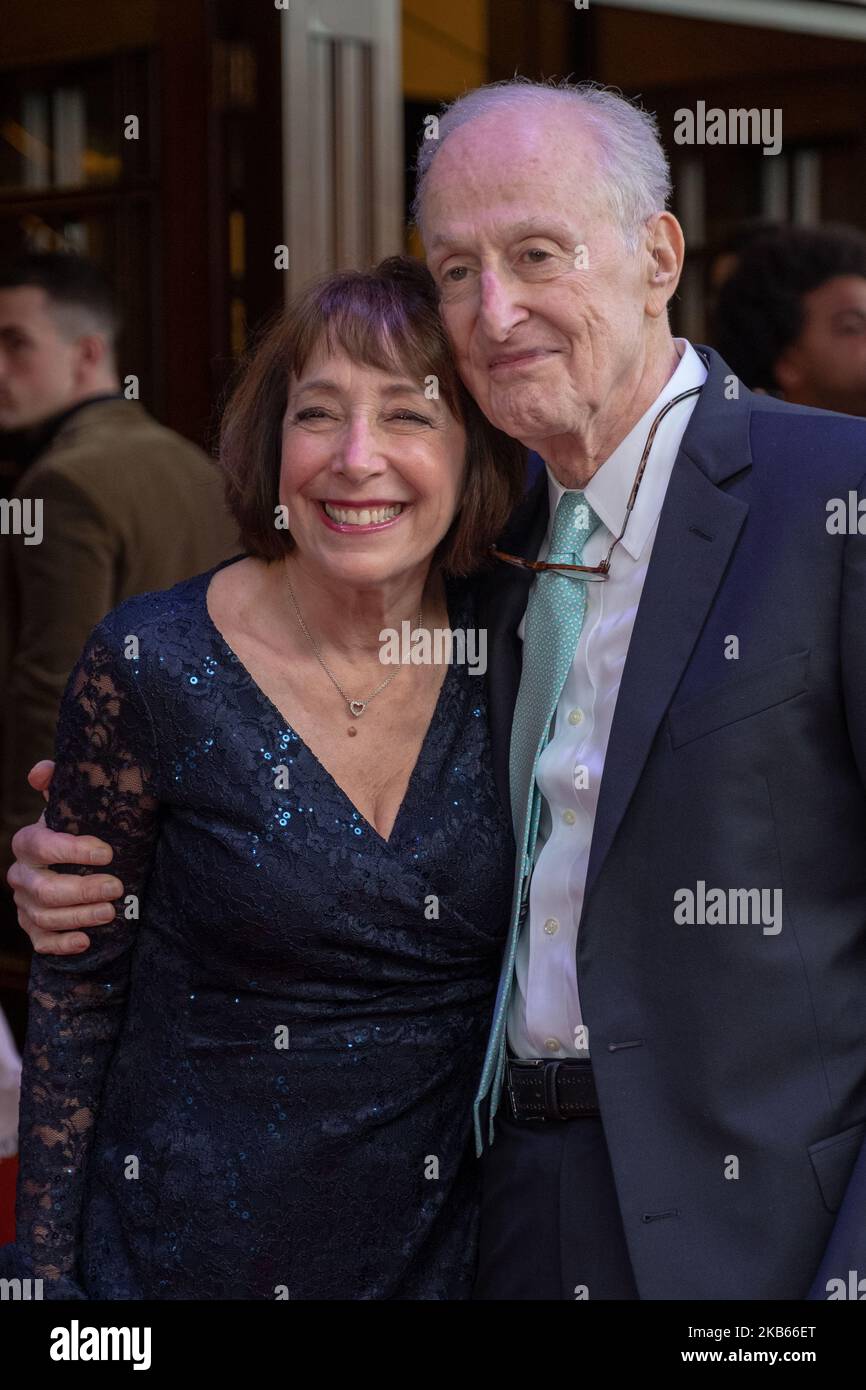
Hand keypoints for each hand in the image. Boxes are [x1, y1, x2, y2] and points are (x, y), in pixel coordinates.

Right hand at [6, 760, 123, 954]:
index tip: (107, 852)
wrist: (72, 862)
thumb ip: (58, 782)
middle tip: (117, 886)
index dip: (72, 850)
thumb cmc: (76, 831)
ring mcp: (24, 904)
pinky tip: (86, 941)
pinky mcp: (33, 929)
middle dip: (82, 890)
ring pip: (45, 916)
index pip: (42, 846)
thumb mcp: (70, 805)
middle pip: (45, 888)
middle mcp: (21, 874)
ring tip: (111, 912)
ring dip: (80, 916)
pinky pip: (41, 943)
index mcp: (27, 842)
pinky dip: (62, 944)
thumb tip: (40, 771)